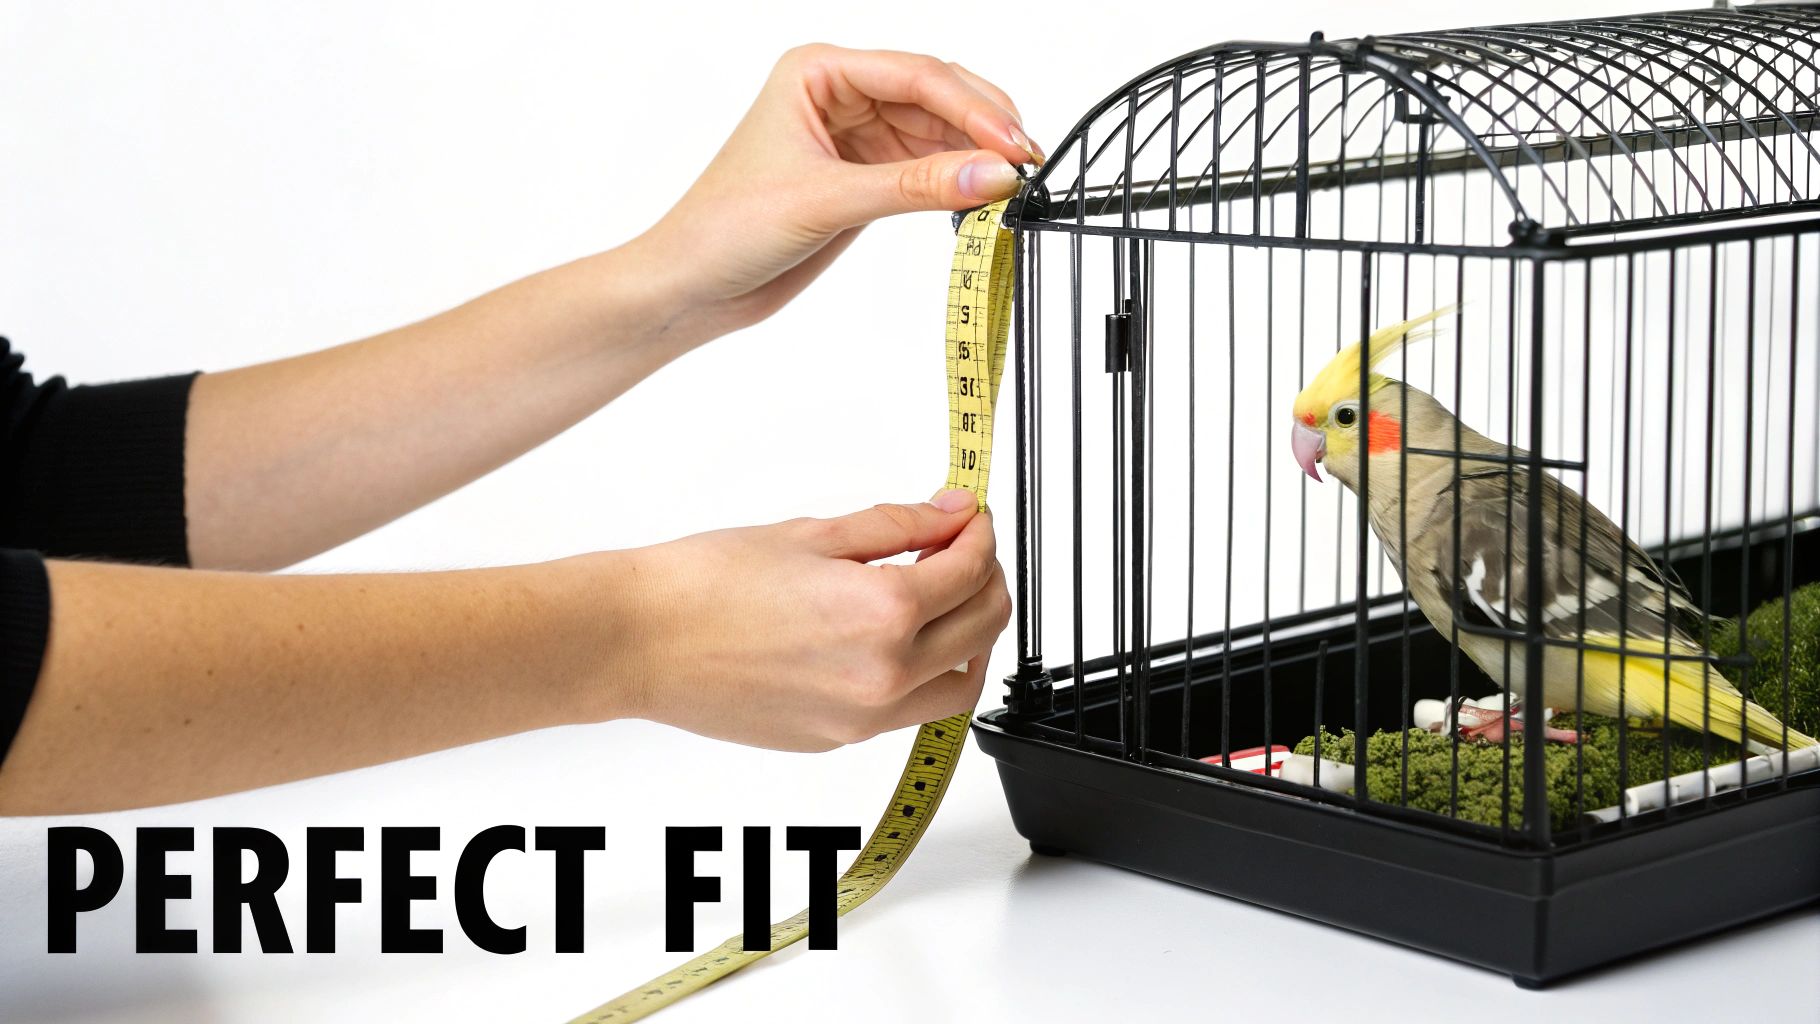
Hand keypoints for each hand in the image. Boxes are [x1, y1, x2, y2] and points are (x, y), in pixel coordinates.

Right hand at [614, 489, 1010, 750]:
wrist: (641, 640)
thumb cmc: (707, 584)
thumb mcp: (815, 533)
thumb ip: (898, 526)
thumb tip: (951, 516)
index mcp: (883, 613)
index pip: (970, 570)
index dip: (979, 533)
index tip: (968, 516)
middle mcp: (885, 675)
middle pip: (982, 627)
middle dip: (987, 578)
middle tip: (965, 548)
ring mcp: (864, 717)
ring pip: (959, 684)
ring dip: (970, 637)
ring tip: (944, 600)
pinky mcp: (838, 740)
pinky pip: (911, 711)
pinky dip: (925, 673)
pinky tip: (897, 640)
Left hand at [635, 44, 1038, 333]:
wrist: (691, 286)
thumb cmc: (725, 228)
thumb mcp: (826, 201)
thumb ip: (914, 187)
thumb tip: (992, 175)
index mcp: (817, 71)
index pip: (916, 75)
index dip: (972, 108)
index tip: (1013, 146)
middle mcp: (839, 94)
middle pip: (936, 96)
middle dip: (983, 127)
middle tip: (1028, 164)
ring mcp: (855, 136)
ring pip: (938, 133)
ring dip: (975, 156)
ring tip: (1013, 186)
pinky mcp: (865, 178)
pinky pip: (927, 170)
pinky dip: (957, 184)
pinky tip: (983, 197)